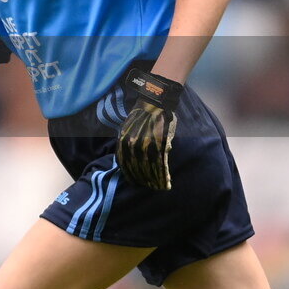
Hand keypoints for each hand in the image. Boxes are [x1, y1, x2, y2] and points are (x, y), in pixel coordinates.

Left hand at [117, 69, 182, 189]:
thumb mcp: (128, 127)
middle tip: (145, 186)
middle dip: (141, 178)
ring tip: (155, 186)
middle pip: (136, 166)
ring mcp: (147, 143)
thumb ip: (127, 142)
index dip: (129, 173)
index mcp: (123, 139)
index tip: (133, 181)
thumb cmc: (141, 114)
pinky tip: (165, 181)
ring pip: (148, 167)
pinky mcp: (160, 143)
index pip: (124, 162)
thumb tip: (130, 157)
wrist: (154, 102)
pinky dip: (162, 173)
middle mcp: (133, 143)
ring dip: (152, 178)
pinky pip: (160, 162)